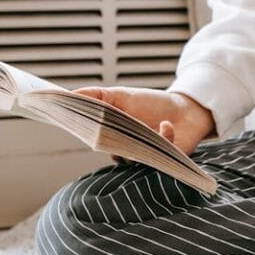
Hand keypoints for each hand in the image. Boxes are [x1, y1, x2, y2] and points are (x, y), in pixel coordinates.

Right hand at [74, 87, 213, 154]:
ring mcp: (146, 157)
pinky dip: (164, 136)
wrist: (186, 110)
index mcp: (114, 137)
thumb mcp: (122, 95)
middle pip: (114, 152)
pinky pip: (161, 154)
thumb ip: (97, 96)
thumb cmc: (152, 104)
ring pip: (136, 157)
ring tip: (144, 125)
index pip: (97, 141)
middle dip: (115, 141)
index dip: (91, 135)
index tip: (86, 126)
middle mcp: (128, 151)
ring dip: (139, 140)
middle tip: (117, 127)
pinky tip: (166, 124)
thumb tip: (69, 94)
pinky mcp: (166, 160)